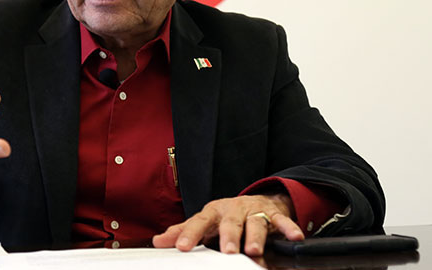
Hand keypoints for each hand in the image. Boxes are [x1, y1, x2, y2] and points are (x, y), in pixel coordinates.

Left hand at [152, 193, 303, 255]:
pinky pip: (281, 221)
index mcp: (212, 212)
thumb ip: (183, 231)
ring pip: (255, 222)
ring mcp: (253, 210)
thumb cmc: (225, 216)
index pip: (198, 222)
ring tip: (254, 250)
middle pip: (229, 222)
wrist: (255, 200)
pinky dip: (288, 228)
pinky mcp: (273, 214)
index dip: (189, 234)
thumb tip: (158, 241)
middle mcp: (232, 209)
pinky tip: (295, 237)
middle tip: (227, 252)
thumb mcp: (204, 222)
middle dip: (228, 237)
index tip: (180, 247)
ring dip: (255, 236)